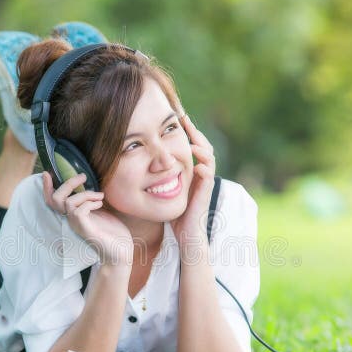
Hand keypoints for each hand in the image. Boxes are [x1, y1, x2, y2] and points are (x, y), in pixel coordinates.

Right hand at [42, 171, 132, 265]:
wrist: (121, 250)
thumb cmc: (113, 231)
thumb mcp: (100, 210)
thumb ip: (91, 199)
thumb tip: (90, 183)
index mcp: (73, 214)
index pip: (52, 202)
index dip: (46, 188)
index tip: (46, 173)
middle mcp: (71, 220)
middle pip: (55, 199)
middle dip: (68, 183)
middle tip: (83, 176)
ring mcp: (76, 225)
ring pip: (68, 202)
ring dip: (85, 194)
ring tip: (99, 196)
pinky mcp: (84, 229)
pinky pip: (80, 210)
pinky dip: (90, 203)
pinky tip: (100, 204)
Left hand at [170, 115, 215, 246]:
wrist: (186, 234)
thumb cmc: (174, 214)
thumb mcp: (164, 189)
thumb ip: (159, 176)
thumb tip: (142, 162)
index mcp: (192, 170)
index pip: (194, 145)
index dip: (188, 131)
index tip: (178, 117)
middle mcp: (201, 174)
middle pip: (204, 146)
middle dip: (196, 132)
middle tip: (186, 120)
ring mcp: (205, 183)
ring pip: (209, 159)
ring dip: (202, 148)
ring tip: (192, 142)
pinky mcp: (205, 194)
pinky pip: (208, 177)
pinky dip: (204, 169)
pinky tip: (197, 165)